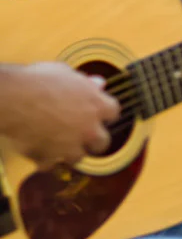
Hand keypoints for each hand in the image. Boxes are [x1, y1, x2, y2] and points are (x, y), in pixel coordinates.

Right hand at [0, 62, 121, 166]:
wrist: (12, 98)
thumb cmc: (37, 80)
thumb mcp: (65, 73)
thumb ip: (85, 82)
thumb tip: (99, 83)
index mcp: (97, 105)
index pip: (113, 112)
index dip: (104, 113)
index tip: (98, 114)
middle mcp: (88, 129)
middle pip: (102, 142)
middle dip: (93, 140)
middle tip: (82, 135)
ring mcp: (69, 146)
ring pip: (78, 157)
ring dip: (69, 152)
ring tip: (59, 145)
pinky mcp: (48, 157)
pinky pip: (49, 165)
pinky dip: (44, 160)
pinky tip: (39, 152)